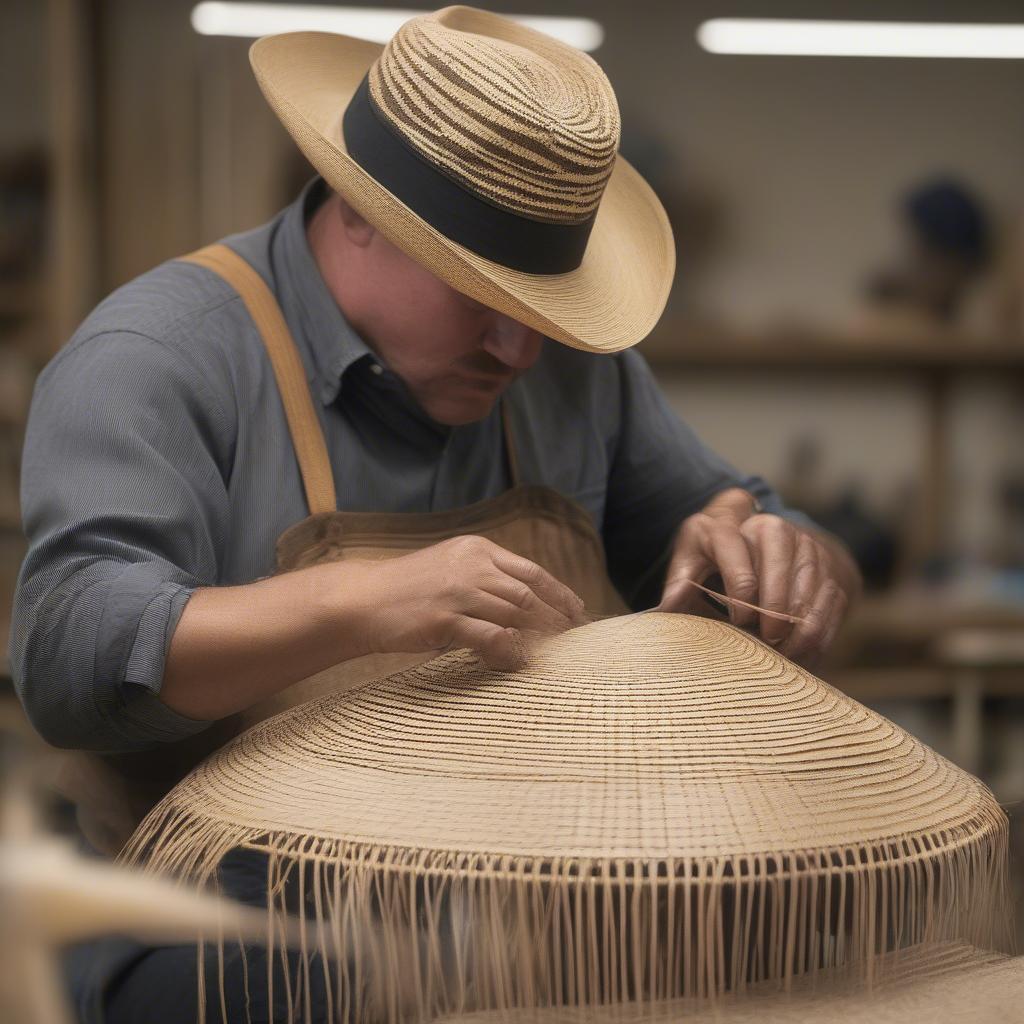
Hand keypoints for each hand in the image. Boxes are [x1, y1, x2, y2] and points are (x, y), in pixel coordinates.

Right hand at [347, 535, 588, 670]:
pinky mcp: (444, 619)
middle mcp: (472, 566)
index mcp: (477, 550)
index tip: (576, 612)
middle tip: (572, 639)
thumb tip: (525, 603)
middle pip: (529, 594)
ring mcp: (458, 592)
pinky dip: (509, 651)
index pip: (531, 571)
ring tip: (552, 654)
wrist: (362, 599)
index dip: (559, 593)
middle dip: (555, 618)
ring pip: (515, 614)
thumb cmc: (407, 589)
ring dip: (538, 636)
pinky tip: (517, 661)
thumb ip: (484, 577)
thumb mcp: (449, 567)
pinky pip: (490, 637)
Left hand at [658, 488, 859, 668]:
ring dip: (799, 625)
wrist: (761, 538)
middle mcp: (771, 528)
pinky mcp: (829, 566)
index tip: (739, 621)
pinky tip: (804, 652)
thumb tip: (666, 606)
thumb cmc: (717, 556)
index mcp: (727, 525)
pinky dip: (820, 630)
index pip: (736, 554)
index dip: (740, 589)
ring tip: (784, 653)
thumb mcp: (691, 560)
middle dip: (774, 609)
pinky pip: (831, 602)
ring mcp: (805, 546)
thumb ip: (680, 581)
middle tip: (766, 641)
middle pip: (779, 568)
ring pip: (810, 585)